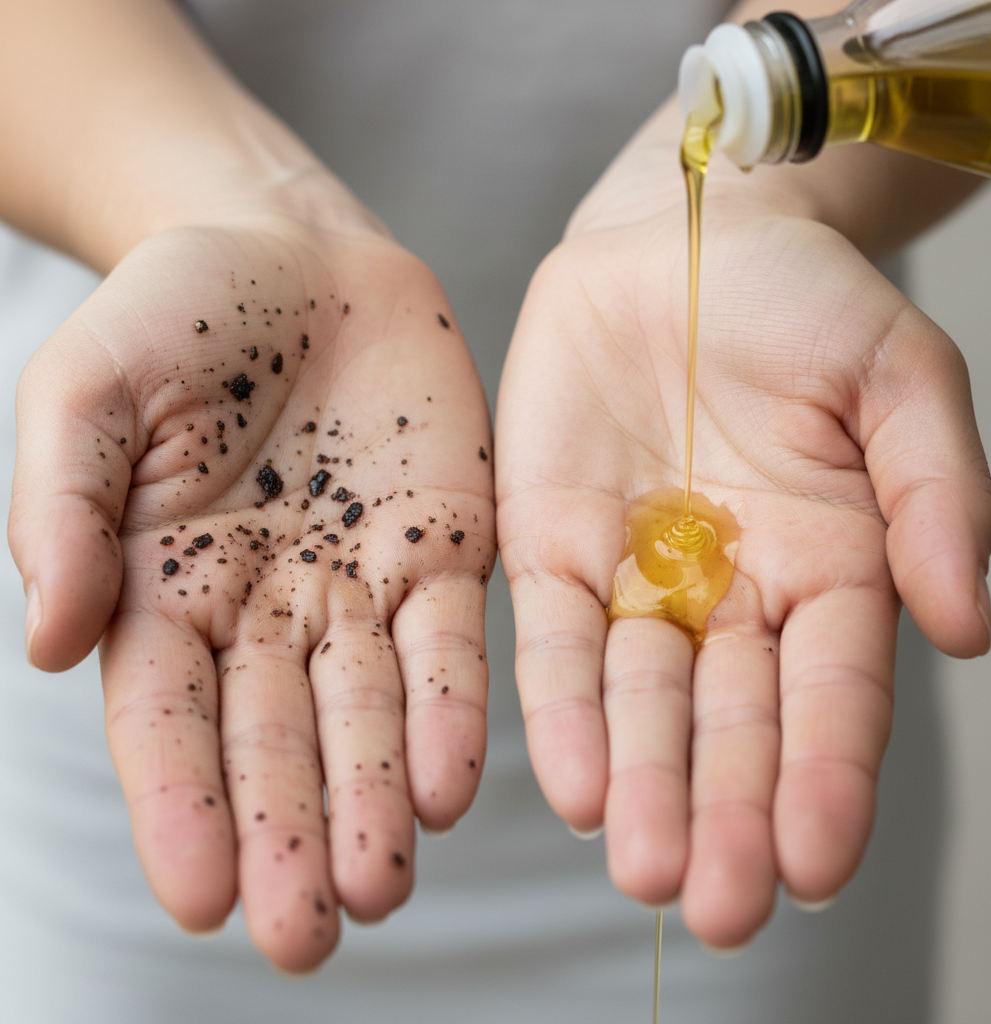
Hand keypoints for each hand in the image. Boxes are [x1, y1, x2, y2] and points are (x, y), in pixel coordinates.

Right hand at [9, 210, 494, 970]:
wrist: (295, 251)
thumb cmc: (176, 311)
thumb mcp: (83, 389)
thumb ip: (59, 508)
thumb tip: (43, 640)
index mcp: (166, 586)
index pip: (166, 720)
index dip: (182, 806)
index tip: (204, 897)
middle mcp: (267, 608)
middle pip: (275, 739)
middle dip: (290, 834)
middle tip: (306, 937)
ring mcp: (360, 583)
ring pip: (369, 710)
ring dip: (375, 798)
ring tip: (382, 886)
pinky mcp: (444, 546)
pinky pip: (450, 640)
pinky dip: (451, 709)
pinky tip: (450, 781)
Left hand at [496, 103, 990, 948]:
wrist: (682, 231)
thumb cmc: (801, 297)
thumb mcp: (900, 377)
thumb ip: (935, 497)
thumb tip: (968, 630)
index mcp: (830, 564)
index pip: (833, 695)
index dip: (827, 779)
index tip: (818, 866)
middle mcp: (730, 590)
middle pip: (730, 723)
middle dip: (725, 812)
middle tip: (719, 906)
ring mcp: (636, 573)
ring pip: (638, 701)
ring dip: (641, 784)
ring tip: (643, 868)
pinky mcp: (549, 541)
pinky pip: (551, 639)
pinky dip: (562, 709)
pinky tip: (571, 782)